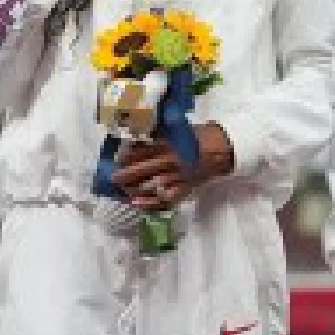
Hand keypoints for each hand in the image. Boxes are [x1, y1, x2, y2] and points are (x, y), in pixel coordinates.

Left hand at [110, 122, 234, 210]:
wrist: (221, 150)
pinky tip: (138, 204)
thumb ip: (159, 135)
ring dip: (136, 189)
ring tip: (123, 191)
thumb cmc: (197, 137)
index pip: (144, 150)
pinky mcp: (185, 188)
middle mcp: (173, 161)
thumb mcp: (178, 130)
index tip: (117, 159)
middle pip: (145, 168)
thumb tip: (136, 139)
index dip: (128, 156)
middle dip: (127, 174)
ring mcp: (179, 176)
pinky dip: (152, 203)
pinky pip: (167, 198)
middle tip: (113, 179)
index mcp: (170, 143)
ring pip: (154, 185)